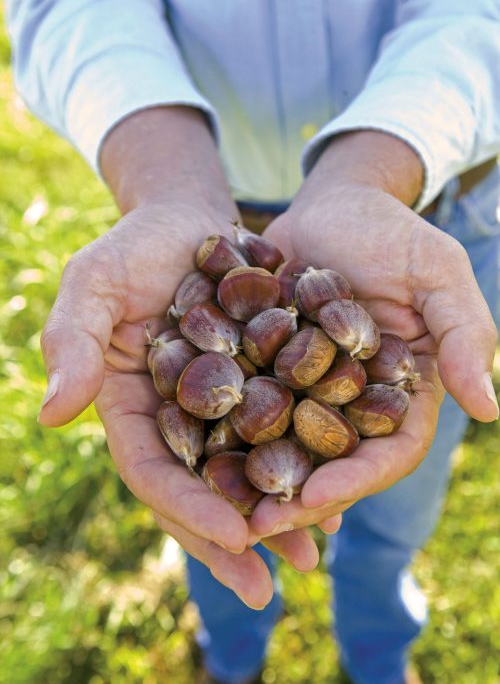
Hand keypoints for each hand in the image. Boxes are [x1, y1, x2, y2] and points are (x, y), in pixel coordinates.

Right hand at [37, 108, 317, 608]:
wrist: (190, 219)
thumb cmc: (134, 246)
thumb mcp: (94, 283)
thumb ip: (73, 342)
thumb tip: (54, 415)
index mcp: (128, 407)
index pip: (152, 470)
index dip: (188, 507)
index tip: (235, 538)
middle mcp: (173, 418)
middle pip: (200, 488)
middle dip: (232, 538)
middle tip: (269, 584)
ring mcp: (216, 407)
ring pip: (244, 471)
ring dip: (274, 515)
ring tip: (312, 553)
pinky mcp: (257, 385)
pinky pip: (280, 432)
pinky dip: (304, 463)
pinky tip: (335, 491)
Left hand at [250, 131, 497, 537]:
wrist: (329, 203)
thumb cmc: (391, 232)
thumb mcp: (436, 272)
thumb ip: (464, 333)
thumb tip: (488, 408)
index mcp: (404, 391)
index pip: (392, 450)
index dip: (361, 478)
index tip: (321, 495)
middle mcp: (356, 401)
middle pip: (334, 463)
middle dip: (300, 497)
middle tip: (258, 524)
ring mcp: (309, 390)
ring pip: (286, 449)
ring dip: (257, 481)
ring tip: (222, 505)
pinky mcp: (268, 371)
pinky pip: (248, 411)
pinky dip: (228, 436)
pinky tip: (197, 457)